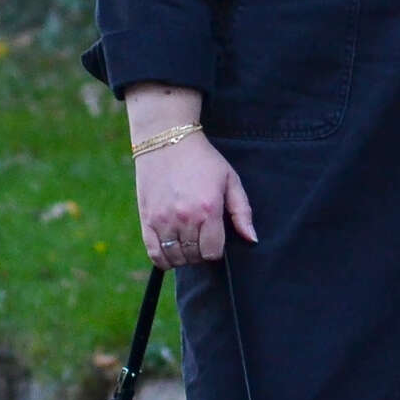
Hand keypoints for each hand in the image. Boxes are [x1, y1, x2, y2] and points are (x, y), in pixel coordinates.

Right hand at [126, 85, 256, 267]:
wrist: (167, 141)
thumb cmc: (203, 160)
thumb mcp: (230, 180)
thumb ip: (242, 212)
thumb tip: (252, 239)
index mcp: (208, 210)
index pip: (213, 252)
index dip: (216, 250)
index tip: (214, 239)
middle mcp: (185, 218)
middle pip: (194, 256)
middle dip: (200, 253)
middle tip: (200, 239)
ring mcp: (163, 220)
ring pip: (175, 258)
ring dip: (183, 257)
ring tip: (187, 244)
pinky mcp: (147, 219)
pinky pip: (154, 253)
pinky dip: (163, 259)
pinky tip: (170, 252)